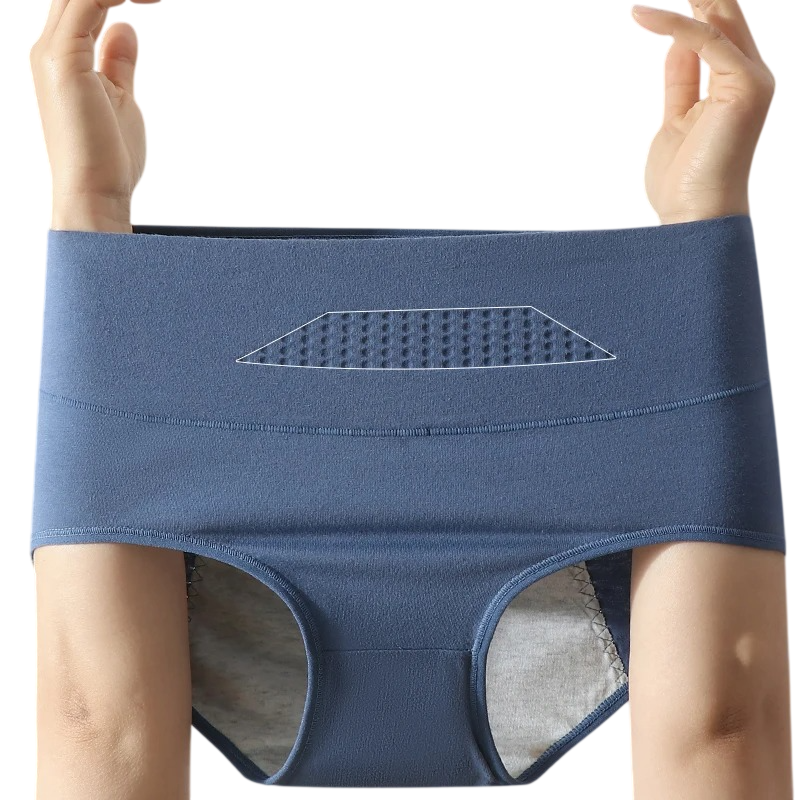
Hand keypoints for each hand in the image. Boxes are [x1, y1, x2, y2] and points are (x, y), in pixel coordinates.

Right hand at [30, 0, 160, 232]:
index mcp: (61, 54)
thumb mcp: (120, 98)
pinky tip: (146, 1)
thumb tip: (126, 28)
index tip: (153, 0)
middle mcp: (49, 47)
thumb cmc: (108, 159)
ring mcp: (52, 52)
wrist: (95, 195)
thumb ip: (118, 61)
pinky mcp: (63, 61)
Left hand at [632, 1, 774, 223]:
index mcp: (732, 85)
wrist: (694, 216)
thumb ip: (681, 78)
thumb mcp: (675, 118)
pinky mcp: (746, 85)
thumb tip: (676, 41)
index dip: (691, 7)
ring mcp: (750, 79)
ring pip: (719, 18)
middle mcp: (747, 76)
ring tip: (641, 3)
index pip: (714, 31)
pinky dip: (672, 25)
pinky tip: (639, 15)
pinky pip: (705, 41)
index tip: (652, 6)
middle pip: (723, 16)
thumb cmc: (682, 181)